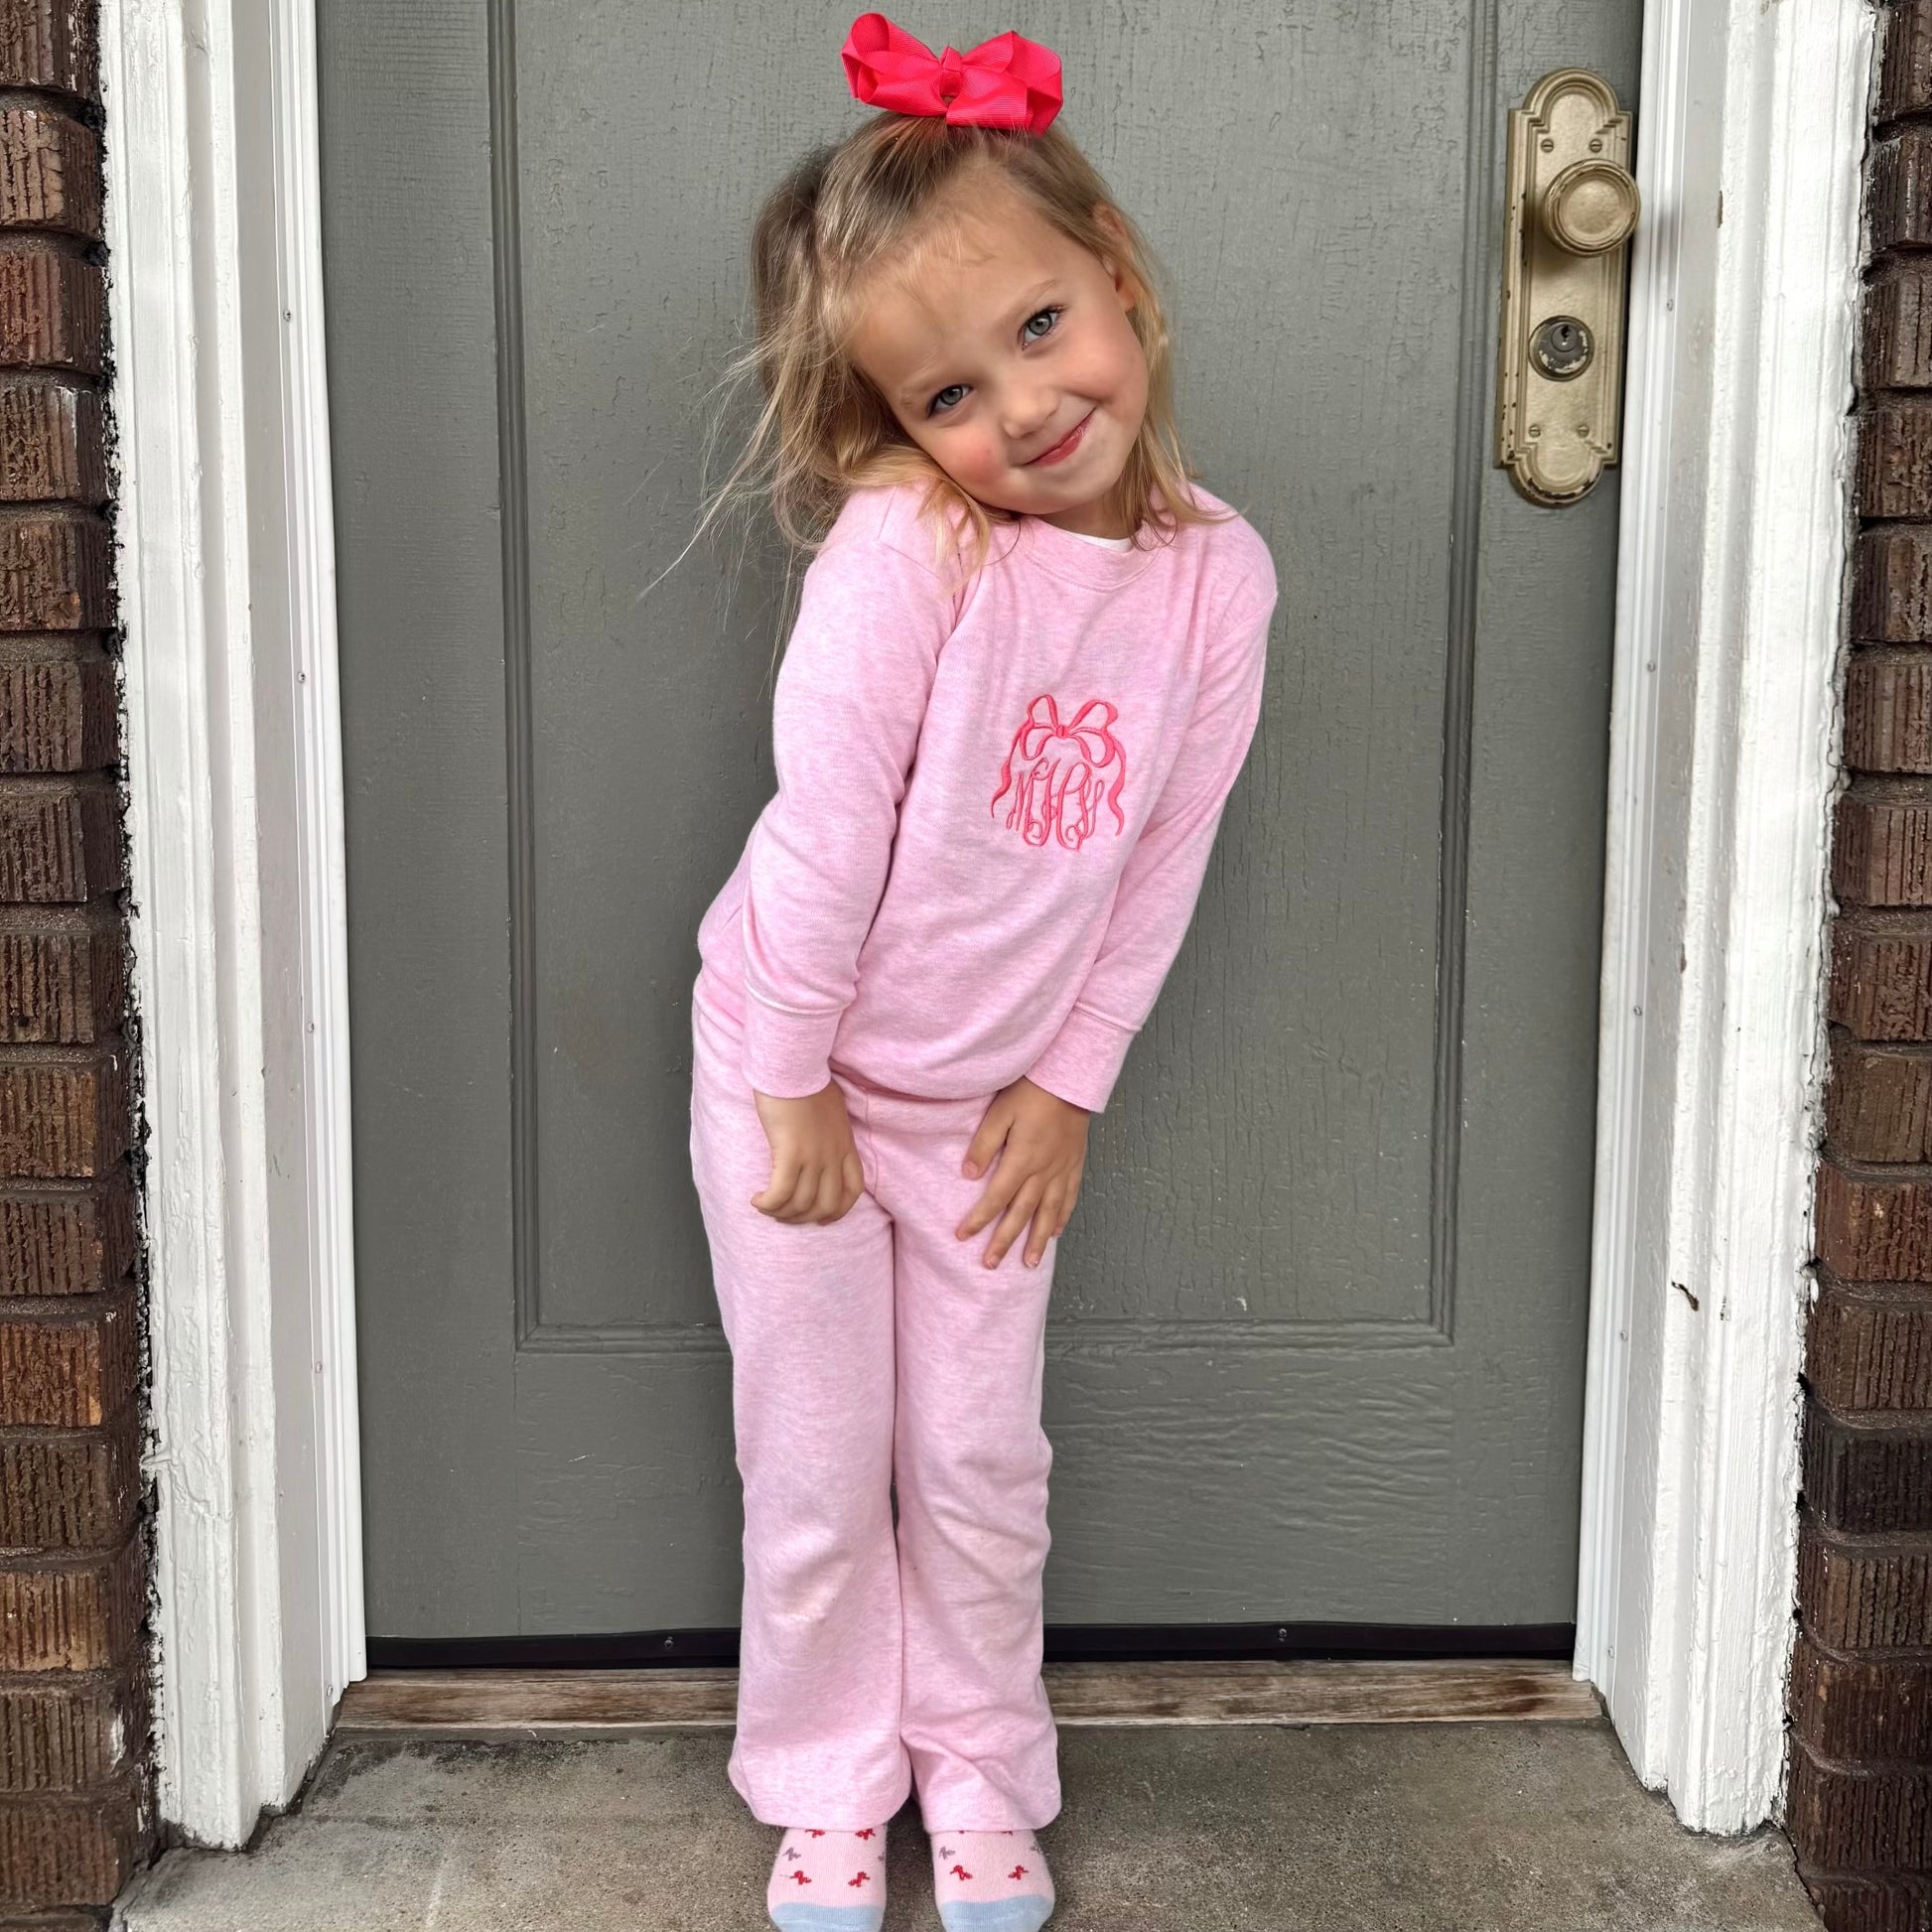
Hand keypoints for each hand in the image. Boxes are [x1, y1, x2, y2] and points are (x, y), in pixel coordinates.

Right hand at [751, 1082, 866, 1224]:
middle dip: (805, 1218)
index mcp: (845, 1144)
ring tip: (767, 1207)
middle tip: (785, 1215)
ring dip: (782, 1213)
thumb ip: (830, 1128)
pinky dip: (768, 1204)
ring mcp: (814, 1155)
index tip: (823, 1218)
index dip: (839, 1211)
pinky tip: (758, 1200)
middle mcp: (832, 1154)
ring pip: (802, 1203)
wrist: (793, 1065)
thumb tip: (817, 1138)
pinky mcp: (790, 1152)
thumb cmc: (806, 1079)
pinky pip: (781, 1193)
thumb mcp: (832, 1107)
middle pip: (827, 1204)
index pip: (853, 1189)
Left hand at [956, 1076, 1089, 1268]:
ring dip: (1038, 1240)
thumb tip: (968, 1174)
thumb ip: (984, 1144)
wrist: (1071, 1078)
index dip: (978, 1219)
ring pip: (1049, 1213)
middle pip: (1022, 1213)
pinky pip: (1070, 1198)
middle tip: (991, 1265)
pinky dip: (1063, 1217)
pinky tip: (1057, 1232)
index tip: (962, 1237)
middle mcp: (1044, 1171)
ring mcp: (1063, 1170)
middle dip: (1005, 1241)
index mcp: (1022, 1159)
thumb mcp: (1000, 1112)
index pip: (996, 1198)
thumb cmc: (1032, 1091)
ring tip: (1029, 1263)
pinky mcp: (1075, 1164)